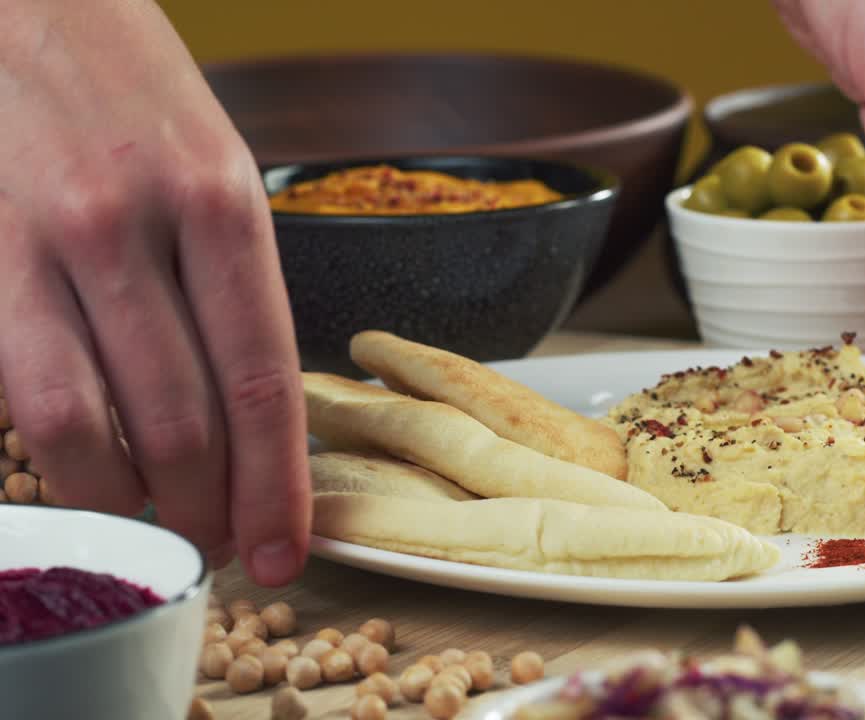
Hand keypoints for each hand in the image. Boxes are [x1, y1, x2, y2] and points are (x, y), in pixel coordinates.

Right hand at [0, 0, 308, 584]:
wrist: (25, 2)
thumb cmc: (134, 92)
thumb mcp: (219, 167)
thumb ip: (234, 282)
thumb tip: (252, 408)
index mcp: (223, 203)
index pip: (263, 379)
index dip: (275, 484)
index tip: (284, 549)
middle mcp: (136, 225)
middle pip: (183, 417)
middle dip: (208, 508)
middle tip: (221, 550)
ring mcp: (44, 240)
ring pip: (91, 422)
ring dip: (132, 502)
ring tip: (160, 533)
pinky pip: (23, 390)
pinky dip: (62, 455)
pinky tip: (92, 477)